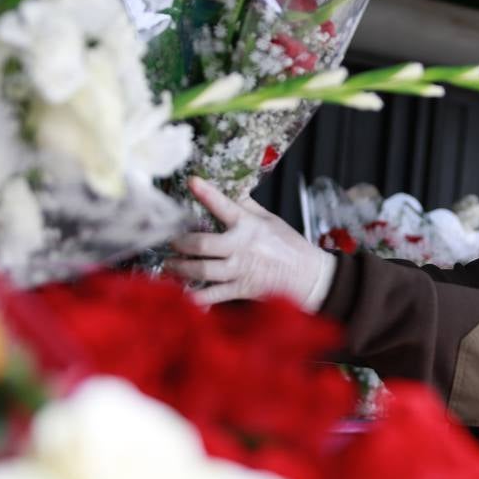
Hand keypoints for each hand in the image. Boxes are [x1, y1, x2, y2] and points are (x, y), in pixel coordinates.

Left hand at [166, 177, 336, 309]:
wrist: (309, 276)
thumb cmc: (290, 246)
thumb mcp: (270, 220)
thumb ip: (247, 207)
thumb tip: (231, 188)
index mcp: (249, 226)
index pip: (224, 206)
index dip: (206, 193)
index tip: (192, 182)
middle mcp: (242, 247)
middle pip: (202, 244)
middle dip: (180, 243)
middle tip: (170, 241)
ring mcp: (240, 270)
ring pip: (202, 270)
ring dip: (181, 267)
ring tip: (170, 264)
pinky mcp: (240, 289)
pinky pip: (212, 295)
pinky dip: (195, 297)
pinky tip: (182, 294)